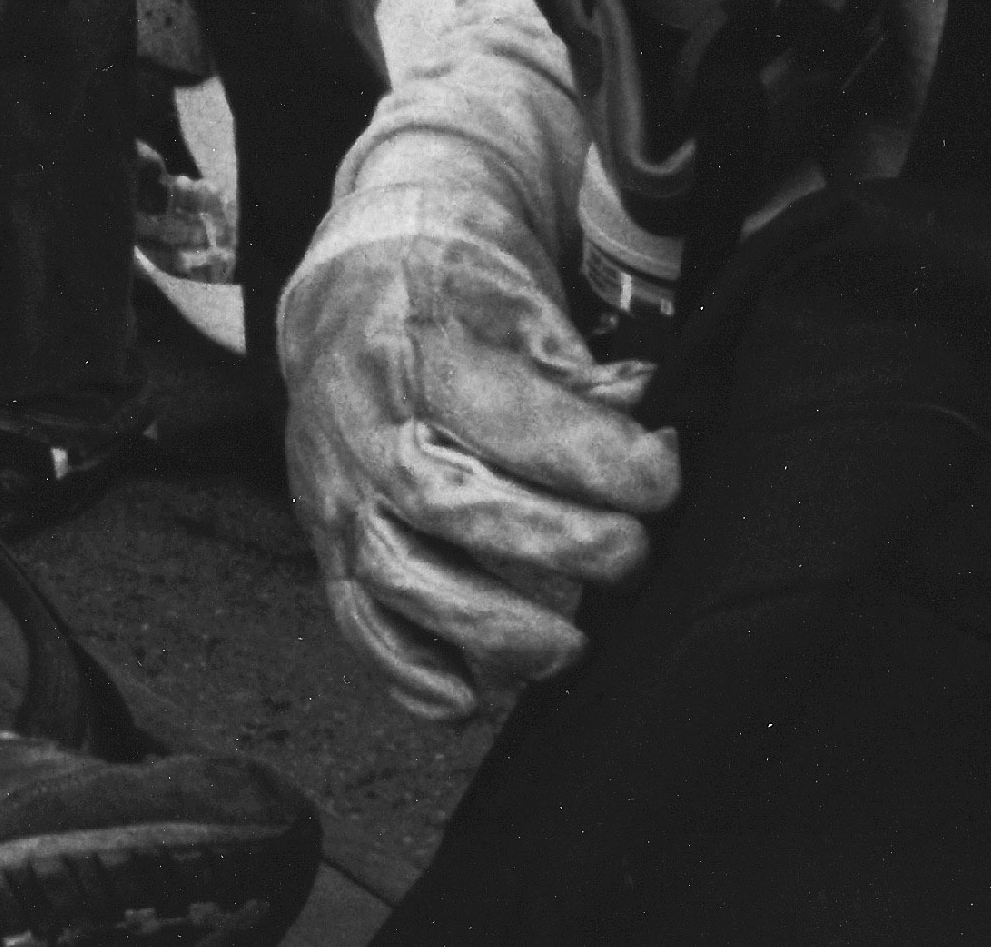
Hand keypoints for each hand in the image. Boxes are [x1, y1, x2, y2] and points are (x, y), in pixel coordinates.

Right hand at [279, 224, 678, 720]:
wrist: (349, 291)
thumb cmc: (451, 298)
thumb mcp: (515, 304)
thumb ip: (581, 374)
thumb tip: (656, 418)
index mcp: (413, 349)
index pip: (503, 414)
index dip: (593, 454)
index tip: (664, 474)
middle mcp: (360, 422)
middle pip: (445, 501)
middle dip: (552, 543)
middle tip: (632, 556)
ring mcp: (335, 486)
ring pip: (394, 571)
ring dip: (485, 624)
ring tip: (568, 648)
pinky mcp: (326, 537)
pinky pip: (353, 615)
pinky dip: (403, 668)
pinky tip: (462, 698)